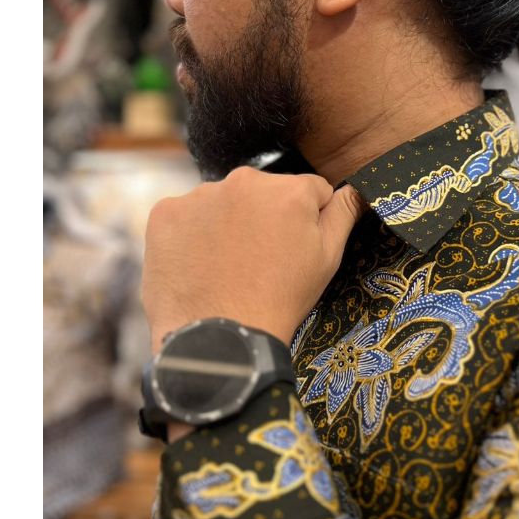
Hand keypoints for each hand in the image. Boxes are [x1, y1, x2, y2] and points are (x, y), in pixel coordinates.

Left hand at [142, 169, 364, 355]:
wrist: (219, 337)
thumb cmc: (281, 299)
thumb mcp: (327, 259)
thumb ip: (343, 214)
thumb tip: (354, 188)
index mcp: (288, 190)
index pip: (309, 190)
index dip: (307, 220)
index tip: (294, 249)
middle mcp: (243, 180)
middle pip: (264, 192)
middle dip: (266, 216)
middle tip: (261, 261)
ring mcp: (199, 195)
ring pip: (224, 202)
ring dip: (229, 223)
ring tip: (227, 266)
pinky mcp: (165, 213)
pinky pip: (187, 215)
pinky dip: (193, 234)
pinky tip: (200, 264)